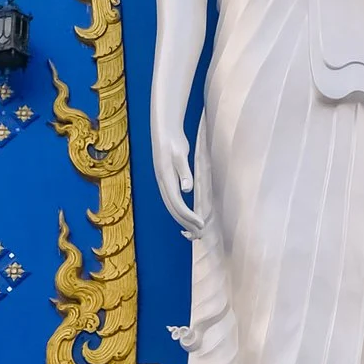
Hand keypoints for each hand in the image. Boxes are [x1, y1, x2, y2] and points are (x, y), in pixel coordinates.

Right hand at [150, 109, 201, 237]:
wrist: (164, 129)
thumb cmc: (174, 141)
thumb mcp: (180, 155)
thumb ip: (184, 172)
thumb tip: (186, 189)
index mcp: (165, 179)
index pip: (177, 204)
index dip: (188, 216)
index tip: (200, 224)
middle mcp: (162, 183)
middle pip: (173, 208)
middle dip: (186, 222)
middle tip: (199, 234)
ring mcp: (163, 182)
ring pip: (172, 206)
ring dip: (183, 219)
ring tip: (194, 229)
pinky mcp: (167, 179)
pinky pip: (172, 200)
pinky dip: (180, 210)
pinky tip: (187, 215)